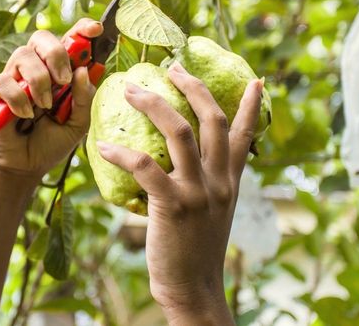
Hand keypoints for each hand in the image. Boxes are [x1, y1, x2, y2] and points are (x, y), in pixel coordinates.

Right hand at [0, 19, 101, 185]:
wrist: (24, 168)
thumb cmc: (50, 144)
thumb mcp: (78, 124)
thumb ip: (83, 98)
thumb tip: (83, 70)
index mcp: (58, 72)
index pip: (69, 41)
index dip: (81, 30)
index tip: (95, 29)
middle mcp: (35, 69)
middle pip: (41, 38)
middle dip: (56, 53)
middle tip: (64, 80)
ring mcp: (13, 78)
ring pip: (23, 56)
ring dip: (39, 80)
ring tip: (45, 106)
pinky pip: (5, 82)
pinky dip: (19, 99)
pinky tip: (26, 116)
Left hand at [96, 63, 262, 324]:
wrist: (195, 291)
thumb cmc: (195, 252)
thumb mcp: (211, 213)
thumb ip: (205, 186)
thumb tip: (179, 166)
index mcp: (230, 181)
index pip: (245, 135)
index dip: (251, 106)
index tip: (255, 80)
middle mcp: (220, 181)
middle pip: (213, 119)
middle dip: (193, 87)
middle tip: (173, 67)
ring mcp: (199, 191)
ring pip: (181, 132)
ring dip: (154, 105)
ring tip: (131, 90)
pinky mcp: (174, 205)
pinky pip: (145, 168)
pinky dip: (122, 154)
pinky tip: (103, 147)